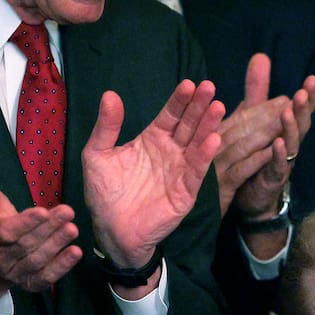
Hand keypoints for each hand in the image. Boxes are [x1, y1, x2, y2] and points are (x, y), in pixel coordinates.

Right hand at [0, 187, 80, 304]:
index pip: (6, 232)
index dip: (26, 223)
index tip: (43, 211)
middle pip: (26, 244)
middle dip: (49, 228)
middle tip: (68, 212)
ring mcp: (14, 273)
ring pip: (37, 260)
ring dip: (57, 244)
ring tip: (73, 228)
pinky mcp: (28, 284)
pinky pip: (46, 277)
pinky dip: (62, 266)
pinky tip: (75, 252)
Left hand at [82, 79, 224, 277]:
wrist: (112, 230)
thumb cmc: (104, 194)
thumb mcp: (97, 155)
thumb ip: (106, 127)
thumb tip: (110, 95)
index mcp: (151, 139)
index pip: (170, 115)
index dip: (180, 100)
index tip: (189, 83)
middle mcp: (170, 152)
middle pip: (188, 124)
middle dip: (199, 106)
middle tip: (209, 87)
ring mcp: (180, 171)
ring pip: (197, 144)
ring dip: (208, 126)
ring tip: (217, 108)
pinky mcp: (185, 191)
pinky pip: (197, 170)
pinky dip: (205, 155)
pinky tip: (213, 139)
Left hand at [215, 53, 314, 220]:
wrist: (249, 197)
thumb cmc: (256, 156)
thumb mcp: (255, 119)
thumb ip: (258, 92)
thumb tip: (261, 57)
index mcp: (286, 131)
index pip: (300, 111)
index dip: (308, 97)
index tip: (311, 79)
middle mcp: (289, 146)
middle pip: (301, 124)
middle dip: (304, 108)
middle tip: (304, 91)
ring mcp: (283, 163)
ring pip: (292, 143)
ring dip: (291, 126)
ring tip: (290, 110)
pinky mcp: (272, 179)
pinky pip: (277, 166)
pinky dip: (278, 154)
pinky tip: (276, 143)